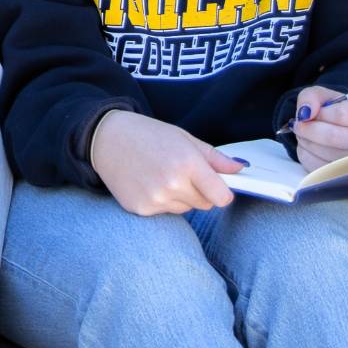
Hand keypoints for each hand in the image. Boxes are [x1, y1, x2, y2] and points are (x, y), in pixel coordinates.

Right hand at [88, 110, 244, 215]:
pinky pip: (164, 212)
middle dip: (200, 192)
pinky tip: (147, 183)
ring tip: (161, 176)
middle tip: (181, 173)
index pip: (222, 197)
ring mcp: (155, 198)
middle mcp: (172, 183)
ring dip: (180, 198)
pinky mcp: (140, 208)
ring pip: (185, 209)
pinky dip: (161, 202)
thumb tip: (240, 169)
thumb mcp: (184, 138)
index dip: (222, 192)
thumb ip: (214, 158)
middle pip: (205, 205)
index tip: (216, 186)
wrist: (106, 138)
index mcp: (187, 163)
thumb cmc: (147, 134)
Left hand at [288, 86, 347, 169]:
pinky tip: (309, 146)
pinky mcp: (342, 173)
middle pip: (334, 138)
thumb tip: (305, 114)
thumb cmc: (330, 110)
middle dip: (309, 130)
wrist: (333, 127)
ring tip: (305, 134)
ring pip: (325, 154)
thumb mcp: (320, 95)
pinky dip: (305, 154)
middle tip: (299, 125)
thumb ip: (311, 97)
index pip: (342, 115)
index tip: (311, 112)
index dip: (320, 113)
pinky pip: (317, 167)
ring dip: (306, 141)